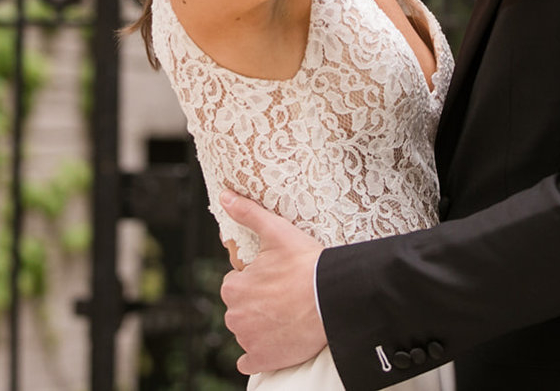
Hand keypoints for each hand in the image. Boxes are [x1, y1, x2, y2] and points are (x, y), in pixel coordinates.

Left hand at [218, 190, 326, 375]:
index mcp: (234, 288)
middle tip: (284, 296)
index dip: (256, 279)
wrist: (333, 299)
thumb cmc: (307, 265)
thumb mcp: (277, 232)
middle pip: (241, 308)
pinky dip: (259, 354)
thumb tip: (226, 197)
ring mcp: (249, 341)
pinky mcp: (263, 359)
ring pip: (246, 331)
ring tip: (287, 315)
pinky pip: (249, 361)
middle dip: (257, 303)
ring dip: (260, 326)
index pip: (236, 284)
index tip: (275, 278)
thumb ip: (248, 214)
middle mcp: (235, 317)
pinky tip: (275, 341)